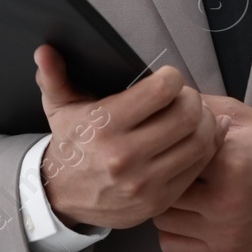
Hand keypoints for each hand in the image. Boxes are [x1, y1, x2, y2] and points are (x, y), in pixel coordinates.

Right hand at [33, 44, 225, 230]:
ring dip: (205, 123)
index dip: (172, 78)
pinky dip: (206, 149)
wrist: (62, 196)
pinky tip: (200, 137)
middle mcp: (125, 155)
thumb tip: (44, 51)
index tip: (168, 78)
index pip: (161, 91)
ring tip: (196, 115)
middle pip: (186, 115)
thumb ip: (53, 76)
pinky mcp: (158, 200)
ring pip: (199, 143)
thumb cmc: (70, 145)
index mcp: (104, 125)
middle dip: (193, 98)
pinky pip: (197, 169)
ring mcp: (144, 182)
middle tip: (186, 96)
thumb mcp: (58, 107)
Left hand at [151, 94, 251, 251]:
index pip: (172, 150)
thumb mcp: (243, 116)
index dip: (165, 143)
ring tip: (177, 188)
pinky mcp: (223, 251)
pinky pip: (171, 245)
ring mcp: (222, 231)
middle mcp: (223, 200)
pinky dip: (170, 230)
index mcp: (228, 161)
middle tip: (167, 165)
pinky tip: (183, 214)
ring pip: (161, 217)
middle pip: (161, 185)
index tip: (166, 141)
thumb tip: (166, 102)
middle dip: (160, 171)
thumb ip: (203, 107)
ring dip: (163, 201)